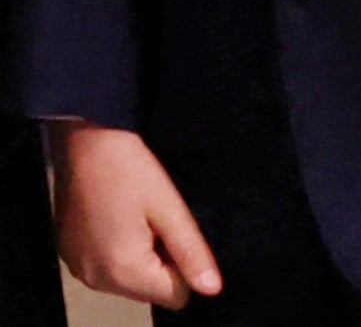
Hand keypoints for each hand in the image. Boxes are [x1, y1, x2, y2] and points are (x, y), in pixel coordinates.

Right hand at [49, 120, 222, 308]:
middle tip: (158, 220)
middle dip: (163, 262)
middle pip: (150, 291)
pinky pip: (108, 267)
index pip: (174, 296)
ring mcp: (79, 269)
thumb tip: (212, 289)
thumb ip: (191, 252)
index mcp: (121, 271)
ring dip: (142, 256)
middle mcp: (95, 280)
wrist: (84, 142)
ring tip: (139, 216)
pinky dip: (120, 250)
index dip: (185, 267)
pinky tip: (120, 218)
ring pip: (130, 280)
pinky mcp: (70, 256)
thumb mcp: (169, 207)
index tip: (177, 232)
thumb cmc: (129, 169)